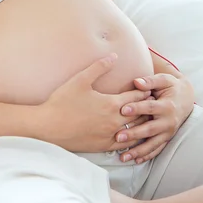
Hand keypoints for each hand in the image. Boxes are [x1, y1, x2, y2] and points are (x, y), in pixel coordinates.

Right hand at [37, 53, 151, 152]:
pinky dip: (133, 139)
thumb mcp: (80, 80)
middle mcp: (114, 121)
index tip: (149, 88)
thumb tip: (114, 56)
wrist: (49, 127)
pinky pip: (125, 144)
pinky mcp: (103, 146)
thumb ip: (99, 67)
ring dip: (142, 124)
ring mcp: (110, 136)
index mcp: (111, 104)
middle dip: (147, 108)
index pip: (136, 97)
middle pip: (140, 114)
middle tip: (153, 103)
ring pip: (135, 131)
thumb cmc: (63, 101)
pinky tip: (133, 137)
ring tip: (147, 119)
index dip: (144, 91)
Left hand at [116, 73, 194, 163]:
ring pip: (152, 143)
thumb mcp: (163, 79)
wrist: (185, 98)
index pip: (150, 108)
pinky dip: (147, 155)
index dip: (137, 108)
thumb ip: (150, 81)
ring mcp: (168, 132)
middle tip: (118, 137)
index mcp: (167, 106)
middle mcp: (168, 121)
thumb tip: (136, 82)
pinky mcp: (166, 138)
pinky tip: (135, 161)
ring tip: (123, 156)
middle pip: (149, 129)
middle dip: (134, 134)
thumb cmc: (170, 86)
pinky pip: (157, 149)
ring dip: (138, 151)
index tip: (122, 109)